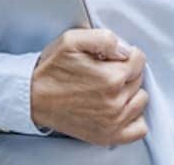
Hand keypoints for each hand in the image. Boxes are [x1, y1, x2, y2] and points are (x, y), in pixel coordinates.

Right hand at [29, 28, 147, 146]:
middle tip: (105, 70)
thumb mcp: (71, 40)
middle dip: (126, 71)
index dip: (125, 54)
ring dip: (130, 92)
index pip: (139, 60)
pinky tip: (119, 108)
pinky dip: (133, 117)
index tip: (112, 56)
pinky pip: (139, 129)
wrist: (33, 98)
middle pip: (139, 79)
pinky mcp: (108, 136)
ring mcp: (113, 122)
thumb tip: (124, 48)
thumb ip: (103, 38)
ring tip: (110, 88)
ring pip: (141, 101)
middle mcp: (115, 102)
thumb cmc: (51, 70)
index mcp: (110, 77)